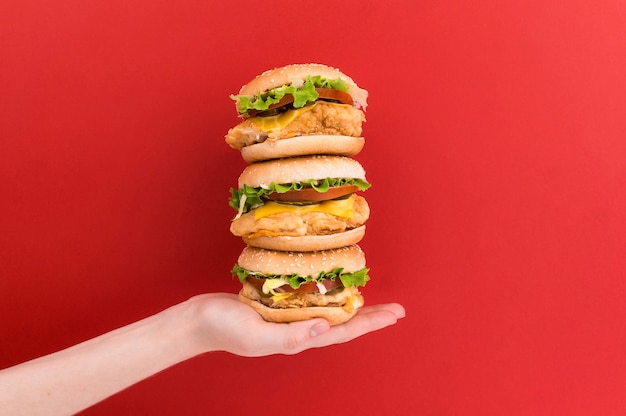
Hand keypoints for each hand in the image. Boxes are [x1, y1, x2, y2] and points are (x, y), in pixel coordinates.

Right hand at [183, 293, 404, 356]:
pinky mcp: (279, 305)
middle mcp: (300, 329)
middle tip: (397, 308)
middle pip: (344, 323)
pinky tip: (333, 286)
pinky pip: (311, 299)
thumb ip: (290, 335)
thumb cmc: (225, 328)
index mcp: (299, 338)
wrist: (199, 320)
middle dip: (371, 316)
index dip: (371, 323)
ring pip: (330, 311)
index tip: (396, 314)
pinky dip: (328, 293)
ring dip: (353, 305)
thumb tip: (326, 327)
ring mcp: (290, 317)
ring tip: (373, 298)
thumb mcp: (257, 335)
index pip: (344, 332)